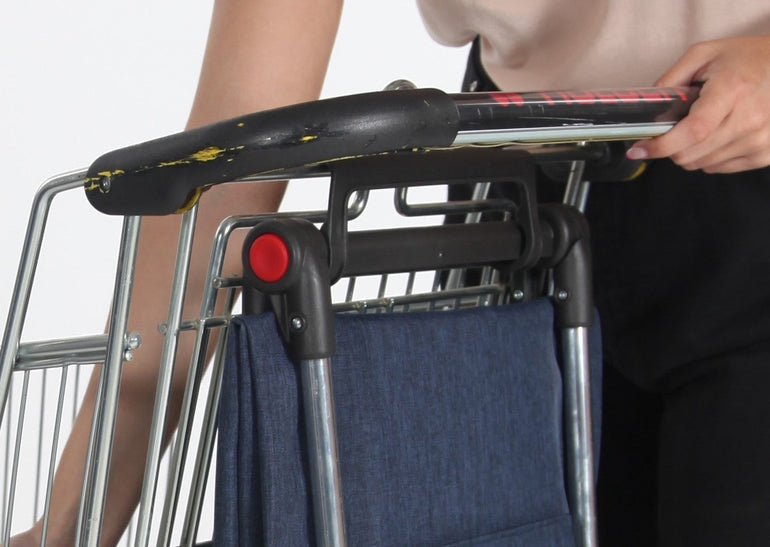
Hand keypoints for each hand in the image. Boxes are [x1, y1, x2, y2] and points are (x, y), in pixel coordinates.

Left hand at [627, 35, 769, 172]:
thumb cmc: (747, 58)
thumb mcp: (705, 54)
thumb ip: (671, 78)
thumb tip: (648, 107)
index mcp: (733, 90)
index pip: (693, 131)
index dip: (662, 145)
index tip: (639, 150)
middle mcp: (750, 119)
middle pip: (691, 154)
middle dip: (671, 147)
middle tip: (674, 129)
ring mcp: (760, 140)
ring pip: (702, 164)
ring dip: (690, 151)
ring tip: (703, 126)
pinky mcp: (766, 154)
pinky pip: (719, 168)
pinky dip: (708, 157)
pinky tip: (718, 134)